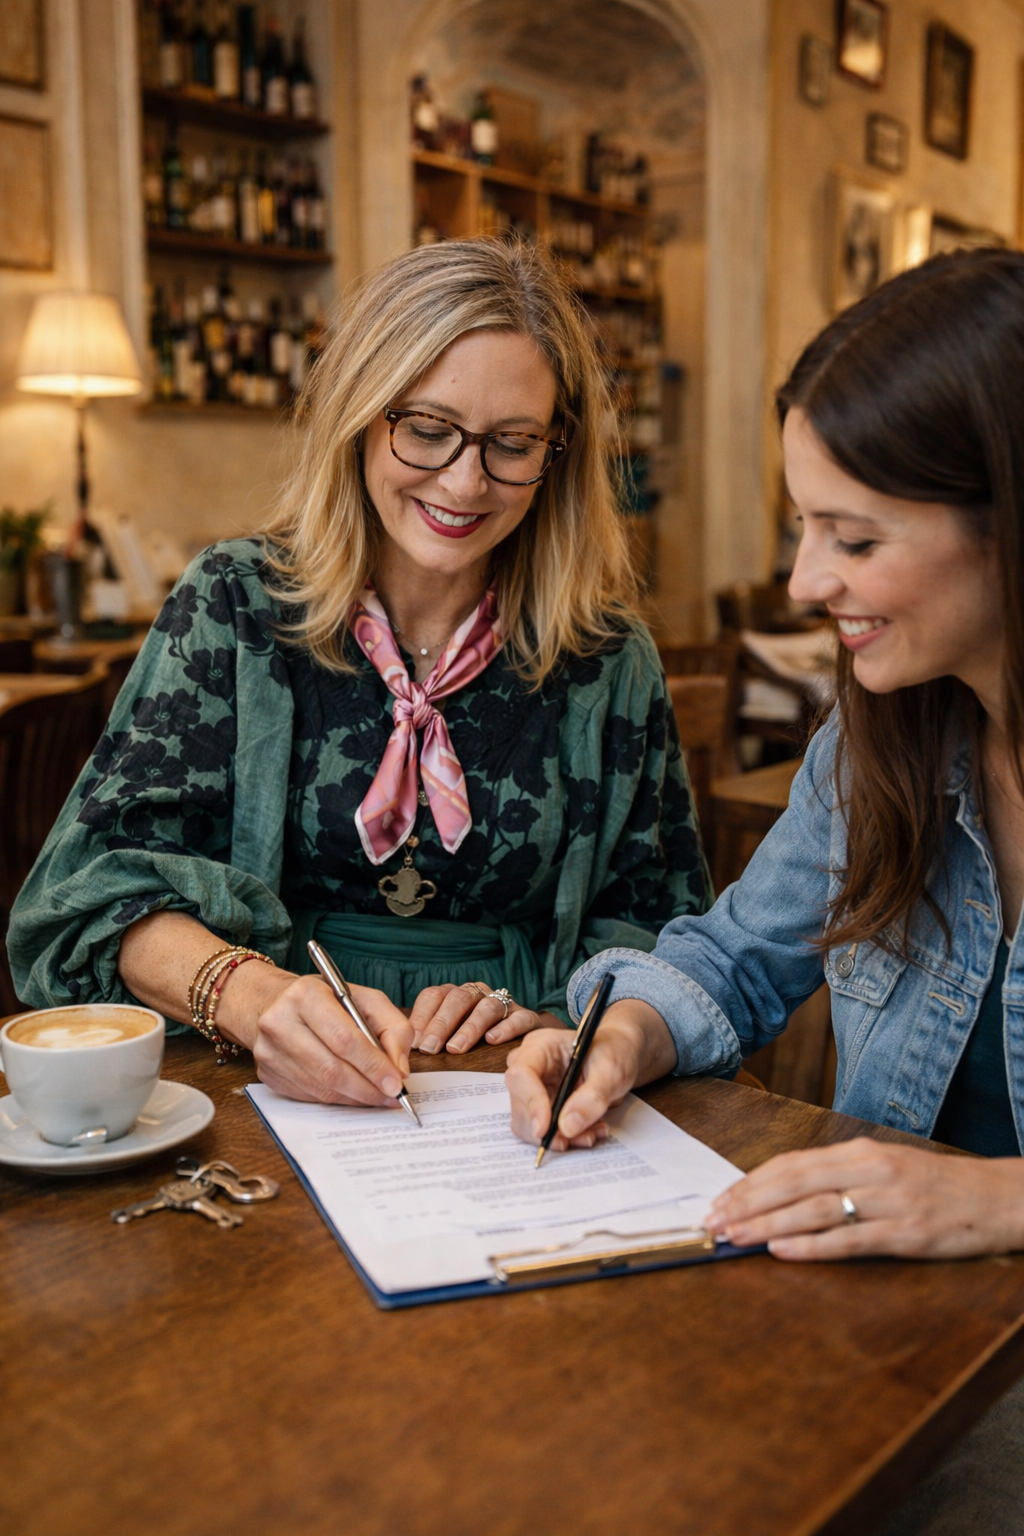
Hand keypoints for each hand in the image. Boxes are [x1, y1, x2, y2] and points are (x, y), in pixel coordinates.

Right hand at [237, 971, 414, 1108]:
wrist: (273, 1002)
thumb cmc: (325, 999)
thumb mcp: (365, 998)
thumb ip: (393, 1027)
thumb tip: (400, 1069)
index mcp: (305, 995)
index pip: (344, 1039)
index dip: (373, 1065)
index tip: (396, 1083)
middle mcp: (279, 1022)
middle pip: (331, 1068)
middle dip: (367, 1087)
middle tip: (391, 1096)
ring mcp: (268, 1051)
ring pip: (321, 1087)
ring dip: (354, 1097)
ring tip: (377, 1096)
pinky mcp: (266, 1073)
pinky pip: (309, 1096)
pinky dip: (336, 1099)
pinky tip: (352, 1094)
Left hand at [409, 982, 550, 1054]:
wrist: (525, 1044)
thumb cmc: (476, 1043)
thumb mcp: (449, 1037)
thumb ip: (429, 1039)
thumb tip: (403, 1053)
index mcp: (454, 995)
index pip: (433, 996)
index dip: (421, 1017)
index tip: (412, 1041)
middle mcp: (477, 994)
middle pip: (457, 999)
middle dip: (440, 1024)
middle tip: (429, 1048)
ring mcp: (503, 1003)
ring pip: (486, 1006)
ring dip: (469, 1027)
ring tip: (456, 1048)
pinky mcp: (526, 1017)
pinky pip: (518, 1018)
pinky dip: (505, 1027)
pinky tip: (492, 1039)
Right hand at [504, 1000, 675, 1150]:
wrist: (619, 1056)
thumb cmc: (613, 1051)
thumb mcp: (611, 1069)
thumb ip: (592, 1096)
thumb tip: (567, 1127)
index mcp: (540, 1046)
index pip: (521, 1075)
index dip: (531, 1103)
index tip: (545, 1129)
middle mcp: (529, 1067)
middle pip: (520, 1105)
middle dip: (548, 1129)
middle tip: (583, 1136)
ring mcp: (532, 1089)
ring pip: (528, 1125)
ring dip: (558, 1137)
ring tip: (593, 1132)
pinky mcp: (540, 1107)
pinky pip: (543, 1132)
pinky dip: (565, 1139)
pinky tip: (590, 1131)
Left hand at [705, 1136, 1023, 1260]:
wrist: (998, 1198)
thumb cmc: (935, 1185)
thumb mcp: (884, 1168)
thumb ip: (839, 1177)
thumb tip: (784, 1195)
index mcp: (860, 1152)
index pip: (791, 1163)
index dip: (751, 1182)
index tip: (720, 1199)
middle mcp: (870, 1170)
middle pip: (794, 1183)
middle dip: (748, 1203)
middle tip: (713, 1222)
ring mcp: (889, 1201)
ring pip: (814, 1209)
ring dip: (768, 1223)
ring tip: (735, 1237)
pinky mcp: (906, 1233)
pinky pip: (849, 1239)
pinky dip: (811, 1245)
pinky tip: (781, 1250)